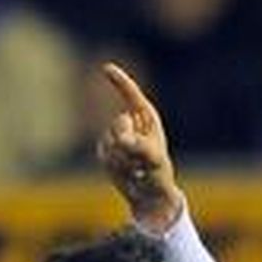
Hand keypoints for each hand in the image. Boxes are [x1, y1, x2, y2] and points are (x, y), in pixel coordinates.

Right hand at [96, 62, 182, 231]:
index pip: (131, 94)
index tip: (106, 67)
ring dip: (122, 158)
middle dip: (126, 143)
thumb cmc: (158, 173)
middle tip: (140, 161)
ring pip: (109, 141)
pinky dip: (113, 165)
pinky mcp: (105, 149)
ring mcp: (116, 135)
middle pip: (118, 124)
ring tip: (135, 167)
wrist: (148, 193)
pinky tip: (124, 170)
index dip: (119, 81)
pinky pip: (103, 153)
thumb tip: (121, 139)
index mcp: (146, 118)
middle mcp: (130, 122)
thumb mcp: (154, 159)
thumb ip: (139, 146)